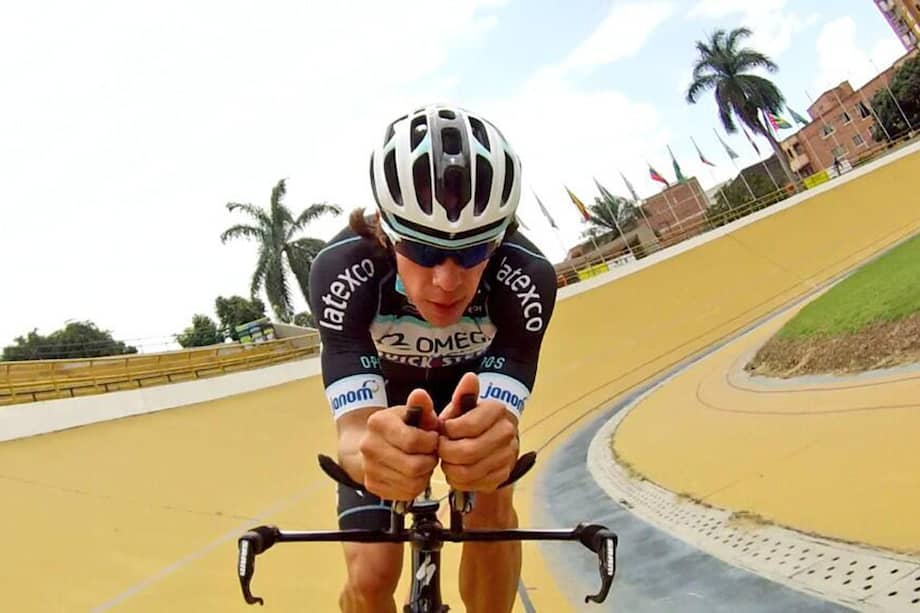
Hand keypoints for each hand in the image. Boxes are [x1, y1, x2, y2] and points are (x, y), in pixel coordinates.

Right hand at [359, 388, 439, 500]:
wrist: (370, 444)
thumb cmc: (399, 427)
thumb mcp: (410, 412)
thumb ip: (420, 406)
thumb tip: (420, 394)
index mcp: (378, 423)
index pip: (413, 441)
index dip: (431, 442)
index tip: (433, 438)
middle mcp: (369, 446)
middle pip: (413, 466)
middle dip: (429, 460)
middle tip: (430, 453)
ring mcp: (369, 468)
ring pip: (412, 482)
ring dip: (424, 474)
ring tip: (422, 461)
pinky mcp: (373, 486)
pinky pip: (406, 493)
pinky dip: (416, 485)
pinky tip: (413, 474)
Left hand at [438, 372, 518, 491]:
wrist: (489, 437)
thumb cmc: (468, 420)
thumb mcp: (462, 406)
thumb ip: (463, 394)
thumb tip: (470, 377)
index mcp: (497, 410)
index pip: (468, 426)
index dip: (448, 432)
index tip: (443, 430)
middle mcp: (507, 432)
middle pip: (468, 452)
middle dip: (446, 452)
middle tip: (441, 448)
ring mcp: (507, 455)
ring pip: (469, 471)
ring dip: (451, 468)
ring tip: (447, 459)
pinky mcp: (503, 474)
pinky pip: (475, 484)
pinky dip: (460, 480)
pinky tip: (457, 470)